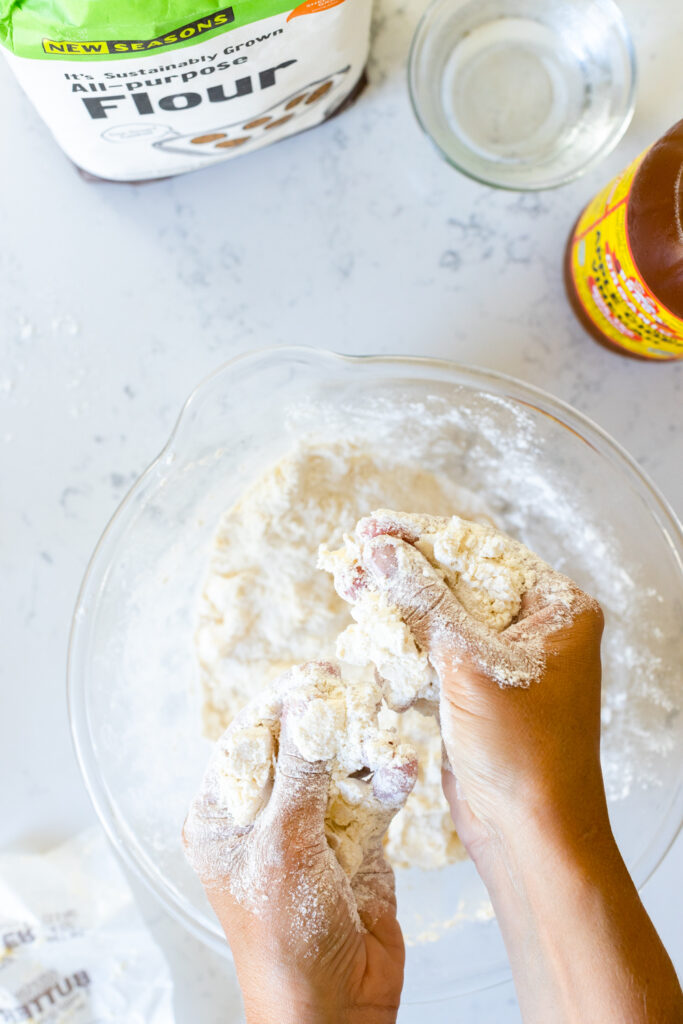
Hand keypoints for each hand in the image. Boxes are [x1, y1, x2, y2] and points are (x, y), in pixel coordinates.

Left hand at [183, 667, 416, 1023]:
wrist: (335, 1011)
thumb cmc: (285, 944)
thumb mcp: (283, 847)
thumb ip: (298, 770)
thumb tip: (307, 702)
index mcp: (224, 815)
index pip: (249, 738)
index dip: (284, 704)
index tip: (318, 677)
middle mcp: (266, 814)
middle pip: (299, 746)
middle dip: (331, 722)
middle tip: (361, 694)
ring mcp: (313, 826)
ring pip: (340, 765)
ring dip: (365, 748)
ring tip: (385, 734)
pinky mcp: (356, 841)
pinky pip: (372, 794)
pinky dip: (387, 779)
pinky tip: (400, 769)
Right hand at [359, 514, 682, 1023]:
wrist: (529, 835)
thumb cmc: (523, 749)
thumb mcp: (470, 663)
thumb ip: (424, 602)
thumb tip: (381, 550)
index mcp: (557, 608)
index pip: (482, 553)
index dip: (424, 537)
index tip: (374, 528)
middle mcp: (535, 628)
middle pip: (458, 582)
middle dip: (404, 571)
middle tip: (354, 556)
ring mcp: (504, 661)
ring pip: (441, 618)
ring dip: (396, 607)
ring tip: (351, 584)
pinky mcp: (477, 691)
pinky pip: (435, 654)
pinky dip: (404, 647)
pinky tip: (372, 635)